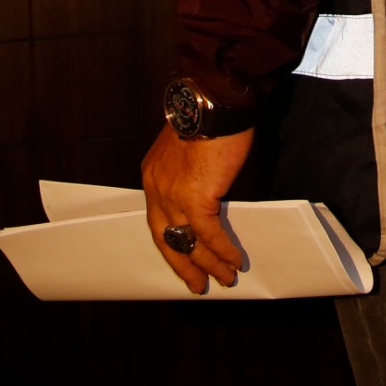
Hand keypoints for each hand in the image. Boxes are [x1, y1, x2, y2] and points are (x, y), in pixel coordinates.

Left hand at [140, 125, 255, 292]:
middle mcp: (157, 189)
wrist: (214, 101)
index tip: (183, 259)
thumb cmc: (207, 117)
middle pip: (166, 238)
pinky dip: (222, 250)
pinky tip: (233, 261)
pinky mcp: (196, 198)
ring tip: (224, 278)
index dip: (171, 243)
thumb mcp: (187, 148)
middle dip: (183, 264)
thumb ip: (188, 173)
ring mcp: (173, 195)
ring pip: (189, 242)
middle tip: (197, 284)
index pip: (157, 221)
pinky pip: (209, 234)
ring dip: (208, 263)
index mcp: (153, 176)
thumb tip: (208, 192)